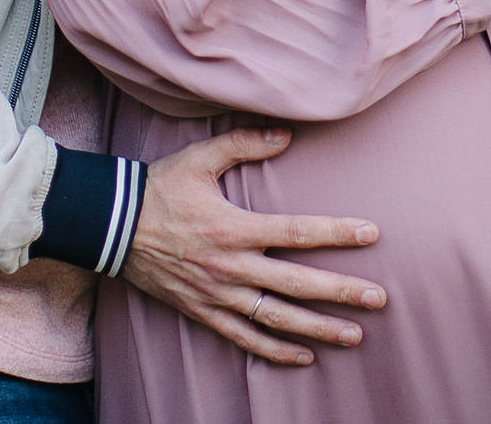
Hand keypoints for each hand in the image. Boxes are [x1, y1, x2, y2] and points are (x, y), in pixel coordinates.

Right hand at [120, 126, 386, 365]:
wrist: (111, 225)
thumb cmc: (159, 187)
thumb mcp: (199, 157)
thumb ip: (245, 143)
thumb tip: (286, 134)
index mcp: (235, 227)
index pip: (297, 232)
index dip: (336, 233)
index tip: (371, 234)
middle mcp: (231, 266)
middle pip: (297, 284)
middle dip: (342, 292)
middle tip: (379, 299)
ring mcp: (218, 295)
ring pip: (277, 318)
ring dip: (319, 328)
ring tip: (355, 335)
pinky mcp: (203, 312)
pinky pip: (244, 337)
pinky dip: (275, 350)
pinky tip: (304, 355)